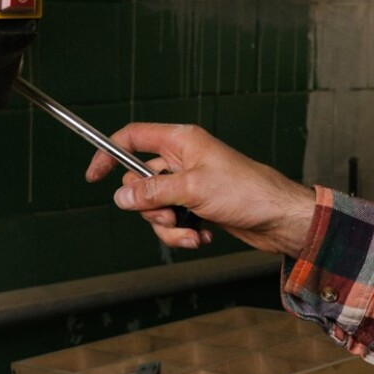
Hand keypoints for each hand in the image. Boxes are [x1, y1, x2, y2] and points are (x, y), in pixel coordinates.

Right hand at [84, 122, 317, 255]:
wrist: (279, 219)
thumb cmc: (247, 192)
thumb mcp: (192, 190)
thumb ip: (152, 193)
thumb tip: (121, 197)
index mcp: (181, 141)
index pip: (132, 137)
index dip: (108, 153)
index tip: (94, 176)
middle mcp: (183, 159)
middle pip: (140, 181)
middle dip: (149, 207)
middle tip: (169, 215)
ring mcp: (190, 184)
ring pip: (156, 206)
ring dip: (168, 226)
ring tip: (190, 231)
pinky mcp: (198, 205)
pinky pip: (174, 220)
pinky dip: (183, 232)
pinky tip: (202, 236)